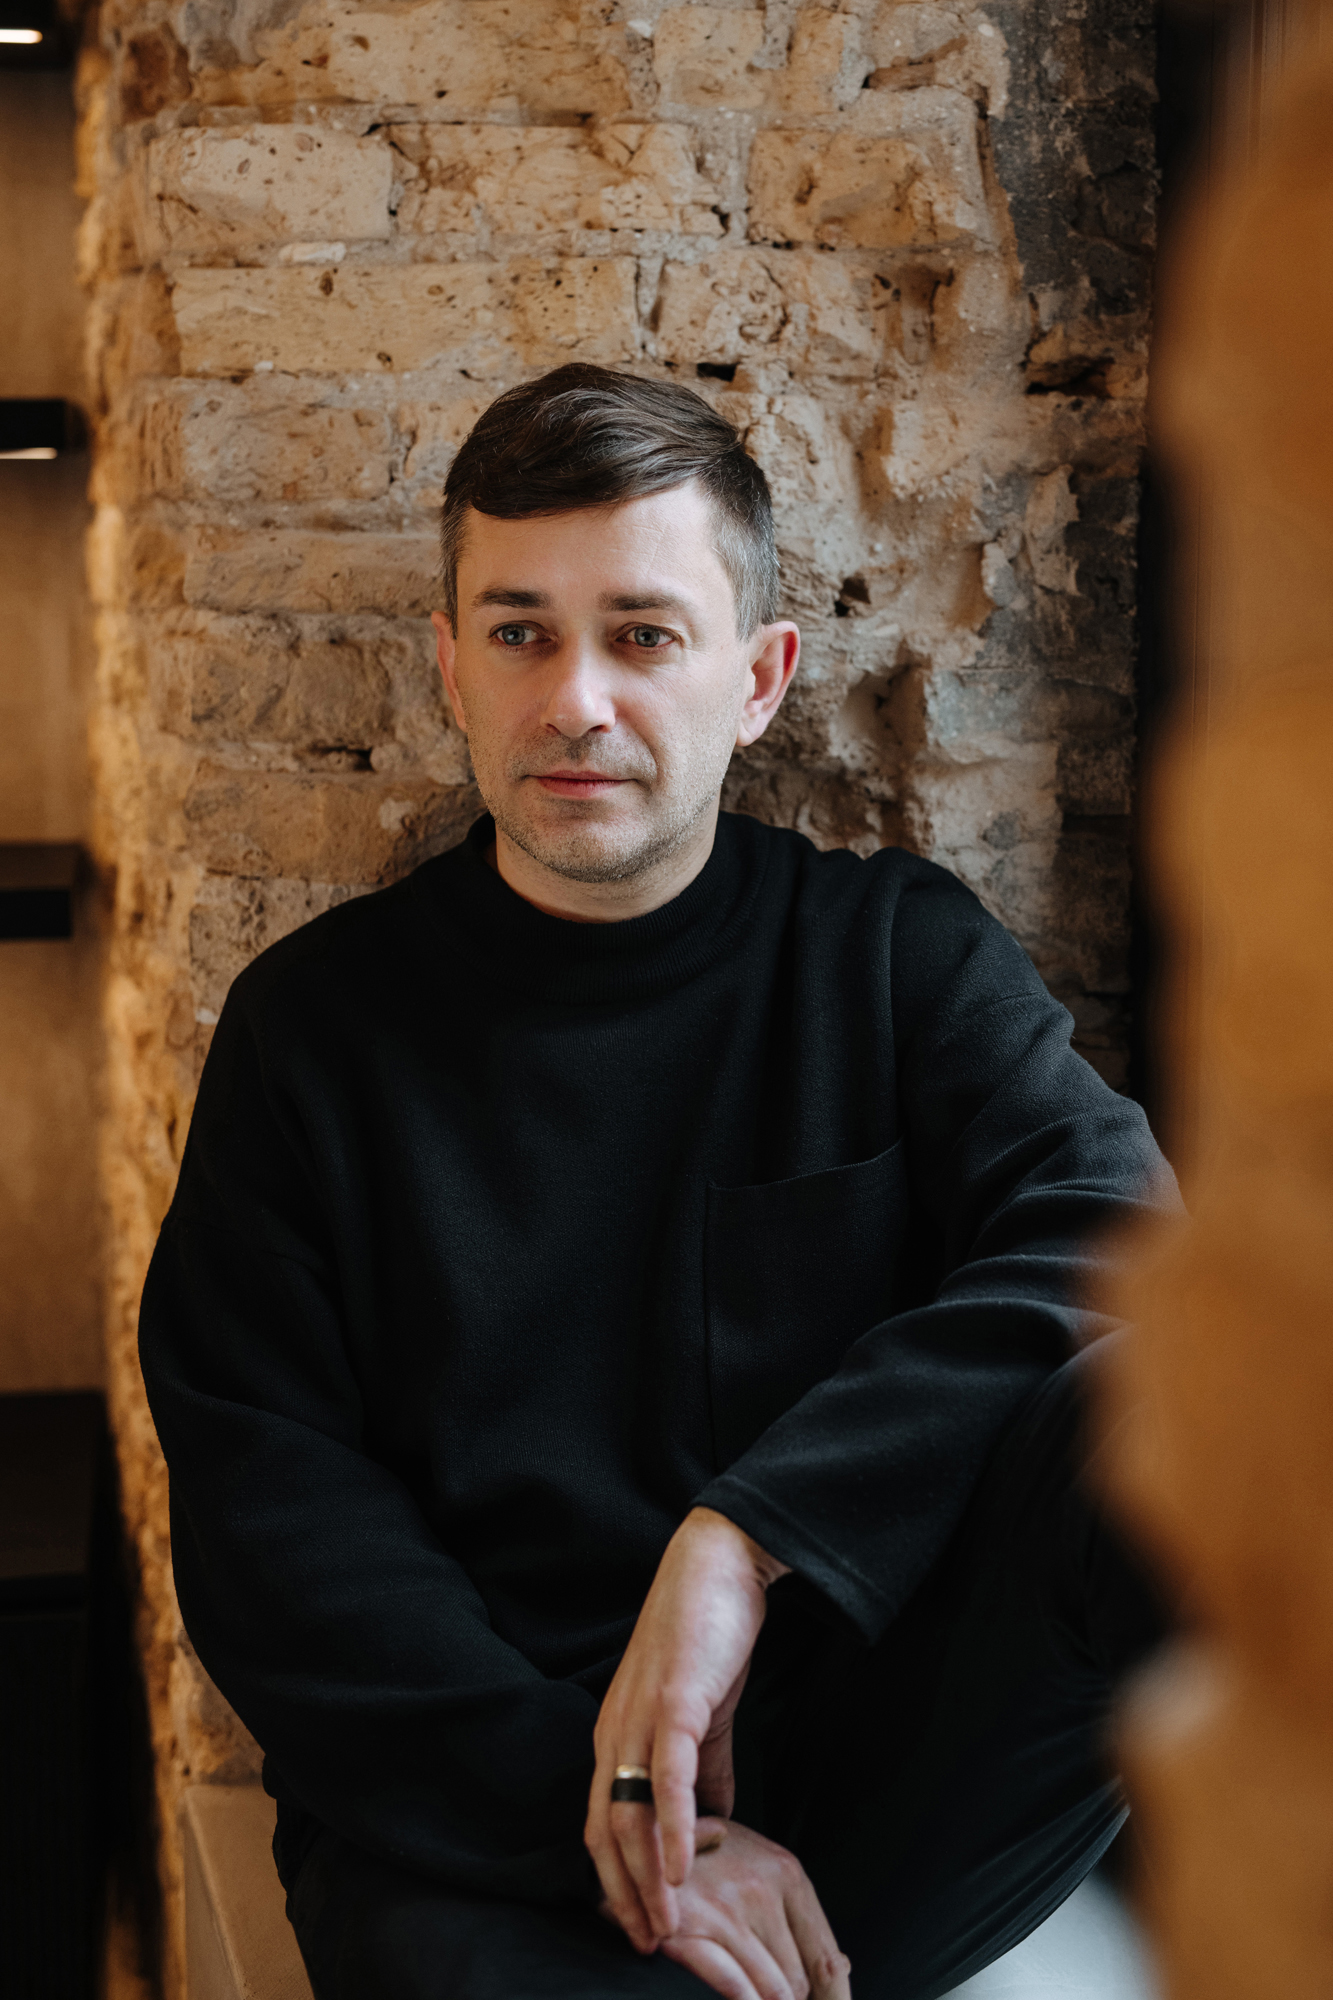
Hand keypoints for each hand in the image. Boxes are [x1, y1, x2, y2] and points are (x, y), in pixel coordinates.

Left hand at [585, 1507, 789, 1946]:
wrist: (720, 1564)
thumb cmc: (709, 1637)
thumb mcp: (704, 1718)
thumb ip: (707, 1771)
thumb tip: (718, 1822)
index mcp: (618, 1737)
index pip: (600, 1826)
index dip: (615, 1882)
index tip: (638, 1930)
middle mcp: (615, 1732)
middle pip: (603, 1833)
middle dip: (624, 1897)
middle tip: (648, 1948)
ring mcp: (640, 1717)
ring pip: (628, 1814)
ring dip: (646, 1878)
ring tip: (667, 1929)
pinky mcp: (674, 1701)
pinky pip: (667, 1776)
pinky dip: (673, 1828)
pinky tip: (686, 1868)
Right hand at [601, 1819, 852, 1999]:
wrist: (640, 1831)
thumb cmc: (706, 1857)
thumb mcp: (759, 1866)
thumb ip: (795, 1913)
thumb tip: (840, 1966)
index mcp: (787, 1872)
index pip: (825, 1957)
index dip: (833, 1998)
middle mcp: (761, 1890)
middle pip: (798, 1981)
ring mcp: (724, 1912)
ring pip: (769, 1990)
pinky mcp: (687, 1931)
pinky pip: (732, 1986)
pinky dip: (743, 1999)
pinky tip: (743, 1999)